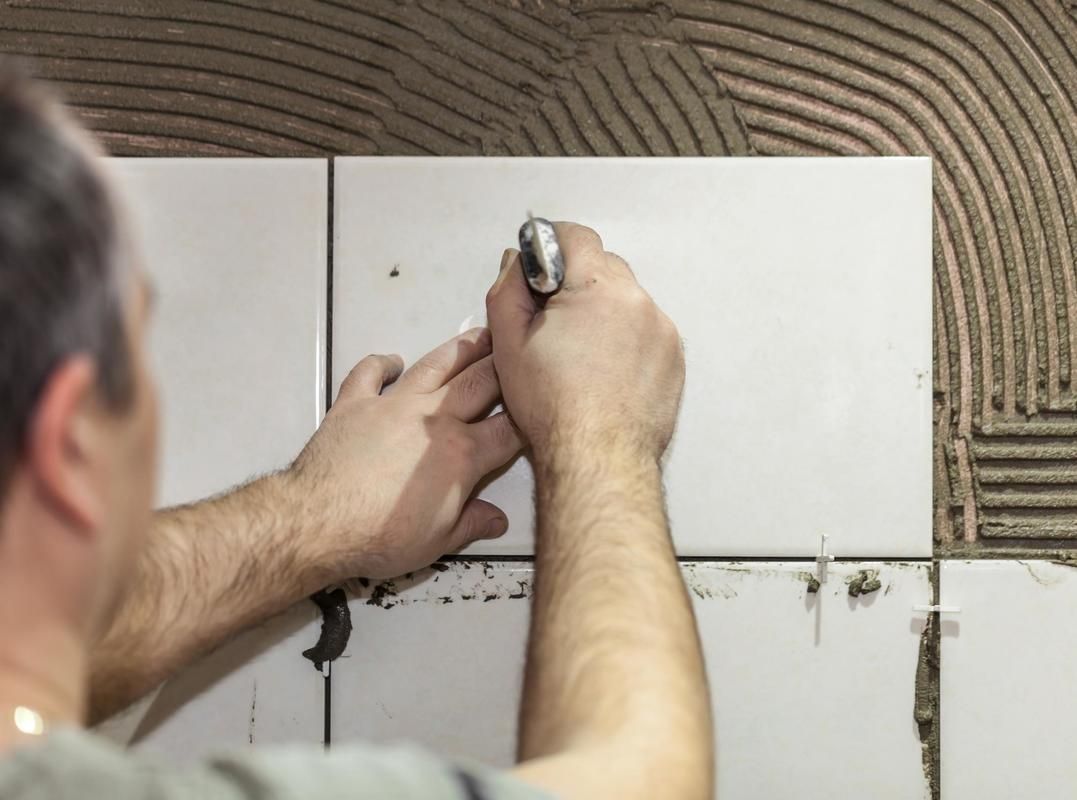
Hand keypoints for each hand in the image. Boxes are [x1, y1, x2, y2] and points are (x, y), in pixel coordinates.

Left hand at [287, 327, 522, 582]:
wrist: (319, 522)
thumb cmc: (381, 536)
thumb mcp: (438, 542)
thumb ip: (472, 524)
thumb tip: (497, 520)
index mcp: (463, 454)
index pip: (510, 429)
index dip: (530, 418)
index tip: (543, 407)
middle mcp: (435, 419)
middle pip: (481, 382)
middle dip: (506, 364)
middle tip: (522, 347)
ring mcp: (394, 405)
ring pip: (436, 365)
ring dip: (461, 348)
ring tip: (481, 334)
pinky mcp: (356, 403)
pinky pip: (371, 372)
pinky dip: (382, 363)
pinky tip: (392, 360)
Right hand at [486, 223, 683, 464]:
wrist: (598, 458)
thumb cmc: (554, 407)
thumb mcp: (509, 343)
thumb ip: (508, 290)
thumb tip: (517, 263)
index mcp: (598, 287)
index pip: (576, 237)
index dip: (551, 247)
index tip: (537, 271)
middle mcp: (638, 301)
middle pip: (603, 266)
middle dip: (577, 282)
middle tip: (552, 320)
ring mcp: (661, 330)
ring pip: (626, 300)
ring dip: (603, 312)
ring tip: (580, 354)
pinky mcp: (673, 358)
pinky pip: (646, 331)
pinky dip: (626, 340)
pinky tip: (604, 371)